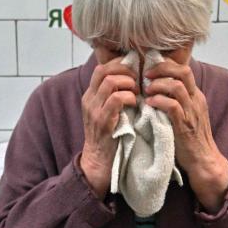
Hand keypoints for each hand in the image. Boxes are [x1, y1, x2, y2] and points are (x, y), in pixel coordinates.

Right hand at [80, 59, 138, 198]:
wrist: (98, 162)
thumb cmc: (108, 136)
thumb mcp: (107, 112)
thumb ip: (113, 96)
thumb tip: (133, 80)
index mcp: (90, 95)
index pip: (102, 67)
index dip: (120, 66)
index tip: (134, 73)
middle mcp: (89, 99)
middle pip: (105, 70)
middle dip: (126, 72)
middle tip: (138, 82)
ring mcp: (94, 110)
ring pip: (111, 81)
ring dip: (129, 84)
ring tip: (137, 94)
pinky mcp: (102, 121)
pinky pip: (116, 99)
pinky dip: (130, 97)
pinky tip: (135, 104)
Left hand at [143, 59, 227, 211]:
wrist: (203, 160)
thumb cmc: (190, 138)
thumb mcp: (186, 113)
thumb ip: (176, 100)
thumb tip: (155, 88)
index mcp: (195, 95)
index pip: (183, 69)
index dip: (166, 65)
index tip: (150, 70)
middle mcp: (196, 100)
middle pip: (183, 72)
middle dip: (162, 69)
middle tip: (147, 75)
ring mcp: (192, 112)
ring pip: (177, 86)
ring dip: (158, 85)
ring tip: (146, 90)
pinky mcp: (185, 125)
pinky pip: (173, 105)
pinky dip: (159, 101)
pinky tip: (149, 103)